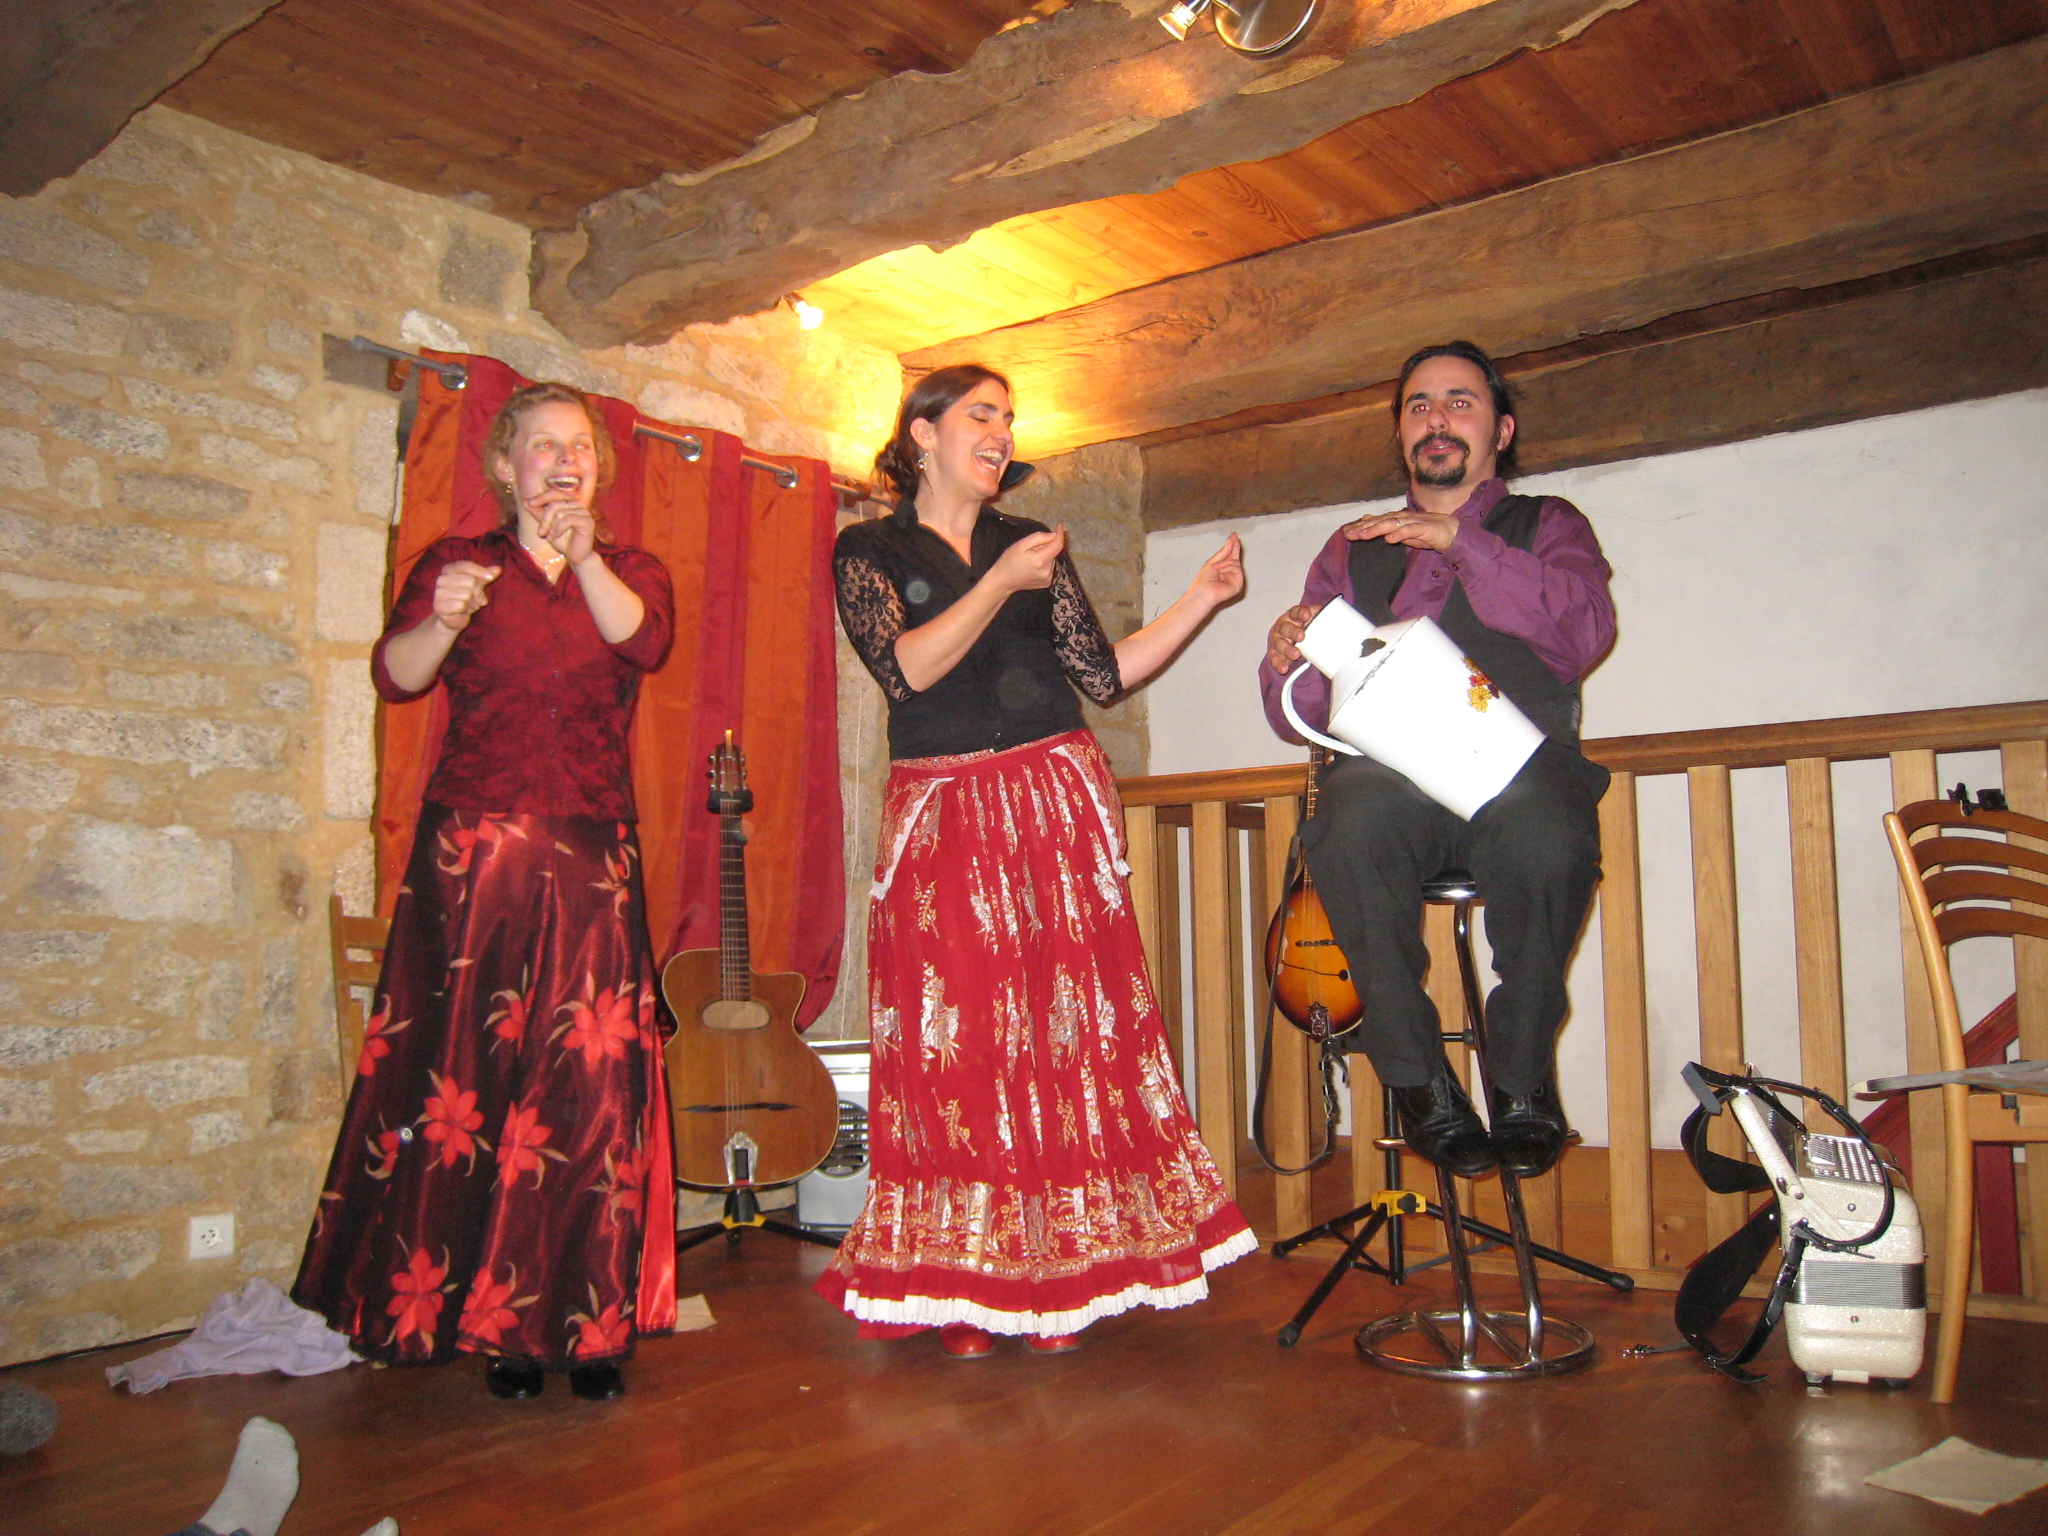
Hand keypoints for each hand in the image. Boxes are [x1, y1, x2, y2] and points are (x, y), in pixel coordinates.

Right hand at [432, 560, 500, 631]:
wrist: (453, 618)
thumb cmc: (466, 598)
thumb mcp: (478, 584)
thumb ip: (486, 576)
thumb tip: (498, 569)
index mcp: (449, 570)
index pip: (465, 566)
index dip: (479, 571)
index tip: (490, 577)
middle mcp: (441, 579)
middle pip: (469, 581)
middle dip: (477, 592)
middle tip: (475, 599)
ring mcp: (438, 592)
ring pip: (466, 594)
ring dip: (472, 602)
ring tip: (469, 605)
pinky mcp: (439, 606)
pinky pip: (460, 605)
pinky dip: (466, 610)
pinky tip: (462, 611)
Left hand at [532, 490, 597, 567]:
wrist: (575, 556)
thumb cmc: (562, 540)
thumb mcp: (547, 525)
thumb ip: (538, 513)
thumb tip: (525, 501)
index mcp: (569, 502)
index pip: (554, 493)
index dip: (541, 497)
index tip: (529, 504)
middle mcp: (578, 504)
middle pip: (555, 504)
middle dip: (545, 519)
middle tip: (540, 533)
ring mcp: (584, 512)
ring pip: (560, 513)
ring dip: (551, 527)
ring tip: (550, 537)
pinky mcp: (588, 521)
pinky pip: (568, 520)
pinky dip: (558, 529)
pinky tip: (556, 537)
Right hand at [990, 524, 1065, 593]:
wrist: (1003, 581)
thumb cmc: (1009, 560)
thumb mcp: (1020, 544)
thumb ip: (1038, 538)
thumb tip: (1053, 535)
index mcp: (1040, 560)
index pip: (1058, 545)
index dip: (1059, 534)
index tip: (1059, 526)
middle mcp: (1048, 571)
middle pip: (1054, 552)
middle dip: (1047, 546)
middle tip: (1031, 548)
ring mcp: (1048, 579)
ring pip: (1052, 560)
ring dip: (1045, 555)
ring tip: (1030, 558)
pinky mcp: (1047, 583)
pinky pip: (1050, 568)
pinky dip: (1044, 564)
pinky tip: (1033, 566)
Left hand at [1188, 533, 1244, 610]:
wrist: (1203, 591)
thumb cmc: (1204, 580)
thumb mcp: (1213, 562)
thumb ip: (1224, 552)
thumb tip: (1232, 541)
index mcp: (1224, 569)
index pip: (1230, 556)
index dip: (1233, 545)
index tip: (1234, 535)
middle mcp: (1230, 573)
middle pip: (1235, 557)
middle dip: (1233, 548)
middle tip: (1234, 537)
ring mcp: (1235, 579)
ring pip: (1235, 562)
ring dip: (1225, 563)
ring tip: (1217, 569)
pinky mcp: (1238, 584)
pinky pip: (1237, 569)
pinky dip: (1228, 568)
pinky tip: (1221, 573)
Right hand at [1266, 602, 1322, 672]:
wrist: (1297, 639)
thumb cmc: (1306, 628)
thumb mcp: (1315, 620)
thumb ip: (1324, 619)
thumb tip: (1342, 622)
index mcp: (1293, 616)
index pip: (1295, 612)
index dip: (1300, 613)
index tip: (1307, 615)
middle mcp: (1283, 626)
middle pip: (1285, 627)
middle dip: (1293, 632)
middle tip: (1301, 636)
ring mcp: (1278, 639)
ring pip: (1279, 643)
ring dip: (1287, 649)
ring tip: (1296, 654)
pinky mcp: (1275, 653)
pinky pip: (1275, 658)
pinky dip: (1279, 664)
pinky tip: (1284, 668)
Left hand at [1344, 508, 1459, 551]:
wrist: (1452, 532)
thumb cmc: (1428, 533)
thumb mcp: (1405, 534)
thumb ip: (1391, 531)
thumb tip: (1375, 529)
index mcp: (1397, 519)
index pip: (1376, 521)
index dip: (1360, 526)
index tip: (1345, 531)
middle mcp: (1403, 518)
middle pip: (1379, 521)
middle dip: (1362, 527)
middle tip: (1347, 533)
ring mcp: (1413, 522)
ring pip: (1391, 524)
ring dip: (1375, 528)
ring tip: (1362, 535)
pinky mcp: (1424, 529)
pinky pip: (1410, 531)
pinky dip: (1399, 534)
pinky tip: (1389, 539)